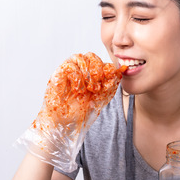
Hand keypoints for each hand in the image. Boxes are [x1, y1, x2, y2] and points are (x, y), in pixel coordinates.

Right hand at [16, 53, 123, 171]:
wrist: (65, 123)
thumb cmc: (80, 112)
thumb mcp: (101, 99)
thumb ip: (110, 85)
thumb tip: (120, 71)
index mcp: (92, 75)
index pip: (101, 62)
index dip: (107, 69)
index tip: (109, 82)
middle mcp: (80, 71)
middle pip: (91, 56)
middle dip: (97, 69)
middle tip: (97, 86)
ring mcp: (69, 71)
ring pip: (80, 57)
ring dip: (88, 72)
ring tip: (89, 88)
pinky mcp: (58, 74)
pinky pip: (69, 65)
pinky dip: (77, 76)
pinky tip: (78, 89)